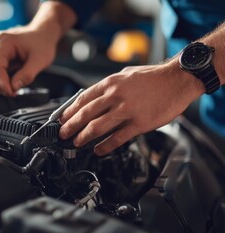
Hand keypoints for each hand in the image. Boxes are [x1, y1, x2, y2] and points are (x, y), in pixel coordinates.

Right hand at [0, 26, 57, 95]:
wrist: (42, 34)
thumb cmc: (42, 43)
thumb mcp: (40, 61)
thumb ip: (27, 75)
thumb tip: (14, 87)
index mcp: (4, 42)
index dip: (1, 83)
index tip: (12, 93)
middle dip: (0, 84)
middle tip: (14, 92)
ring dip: (0, 82)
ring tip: (16, 84)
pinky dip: (2, 78)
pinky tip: (14, 78)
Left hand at [59, 61, 204, 155]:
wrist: (179, 79)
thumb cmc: (154, 76)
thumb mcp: (127, 73)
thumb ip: (111, 85)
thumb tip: (97, 95)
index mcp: (111, 83)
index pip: (83, 98)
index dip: (69, 110)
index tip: (62, 118)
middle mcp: (116, 96)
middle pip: (86, 114)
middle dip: (71, 126)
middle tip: (63, 133)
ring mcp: (127, 110)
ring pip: (97, 127)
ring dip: (84, 137)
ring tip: (76, 143)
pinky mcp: (139, 123)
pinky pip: (117, 137)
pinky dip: (105, 146)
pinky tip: (98, 149)